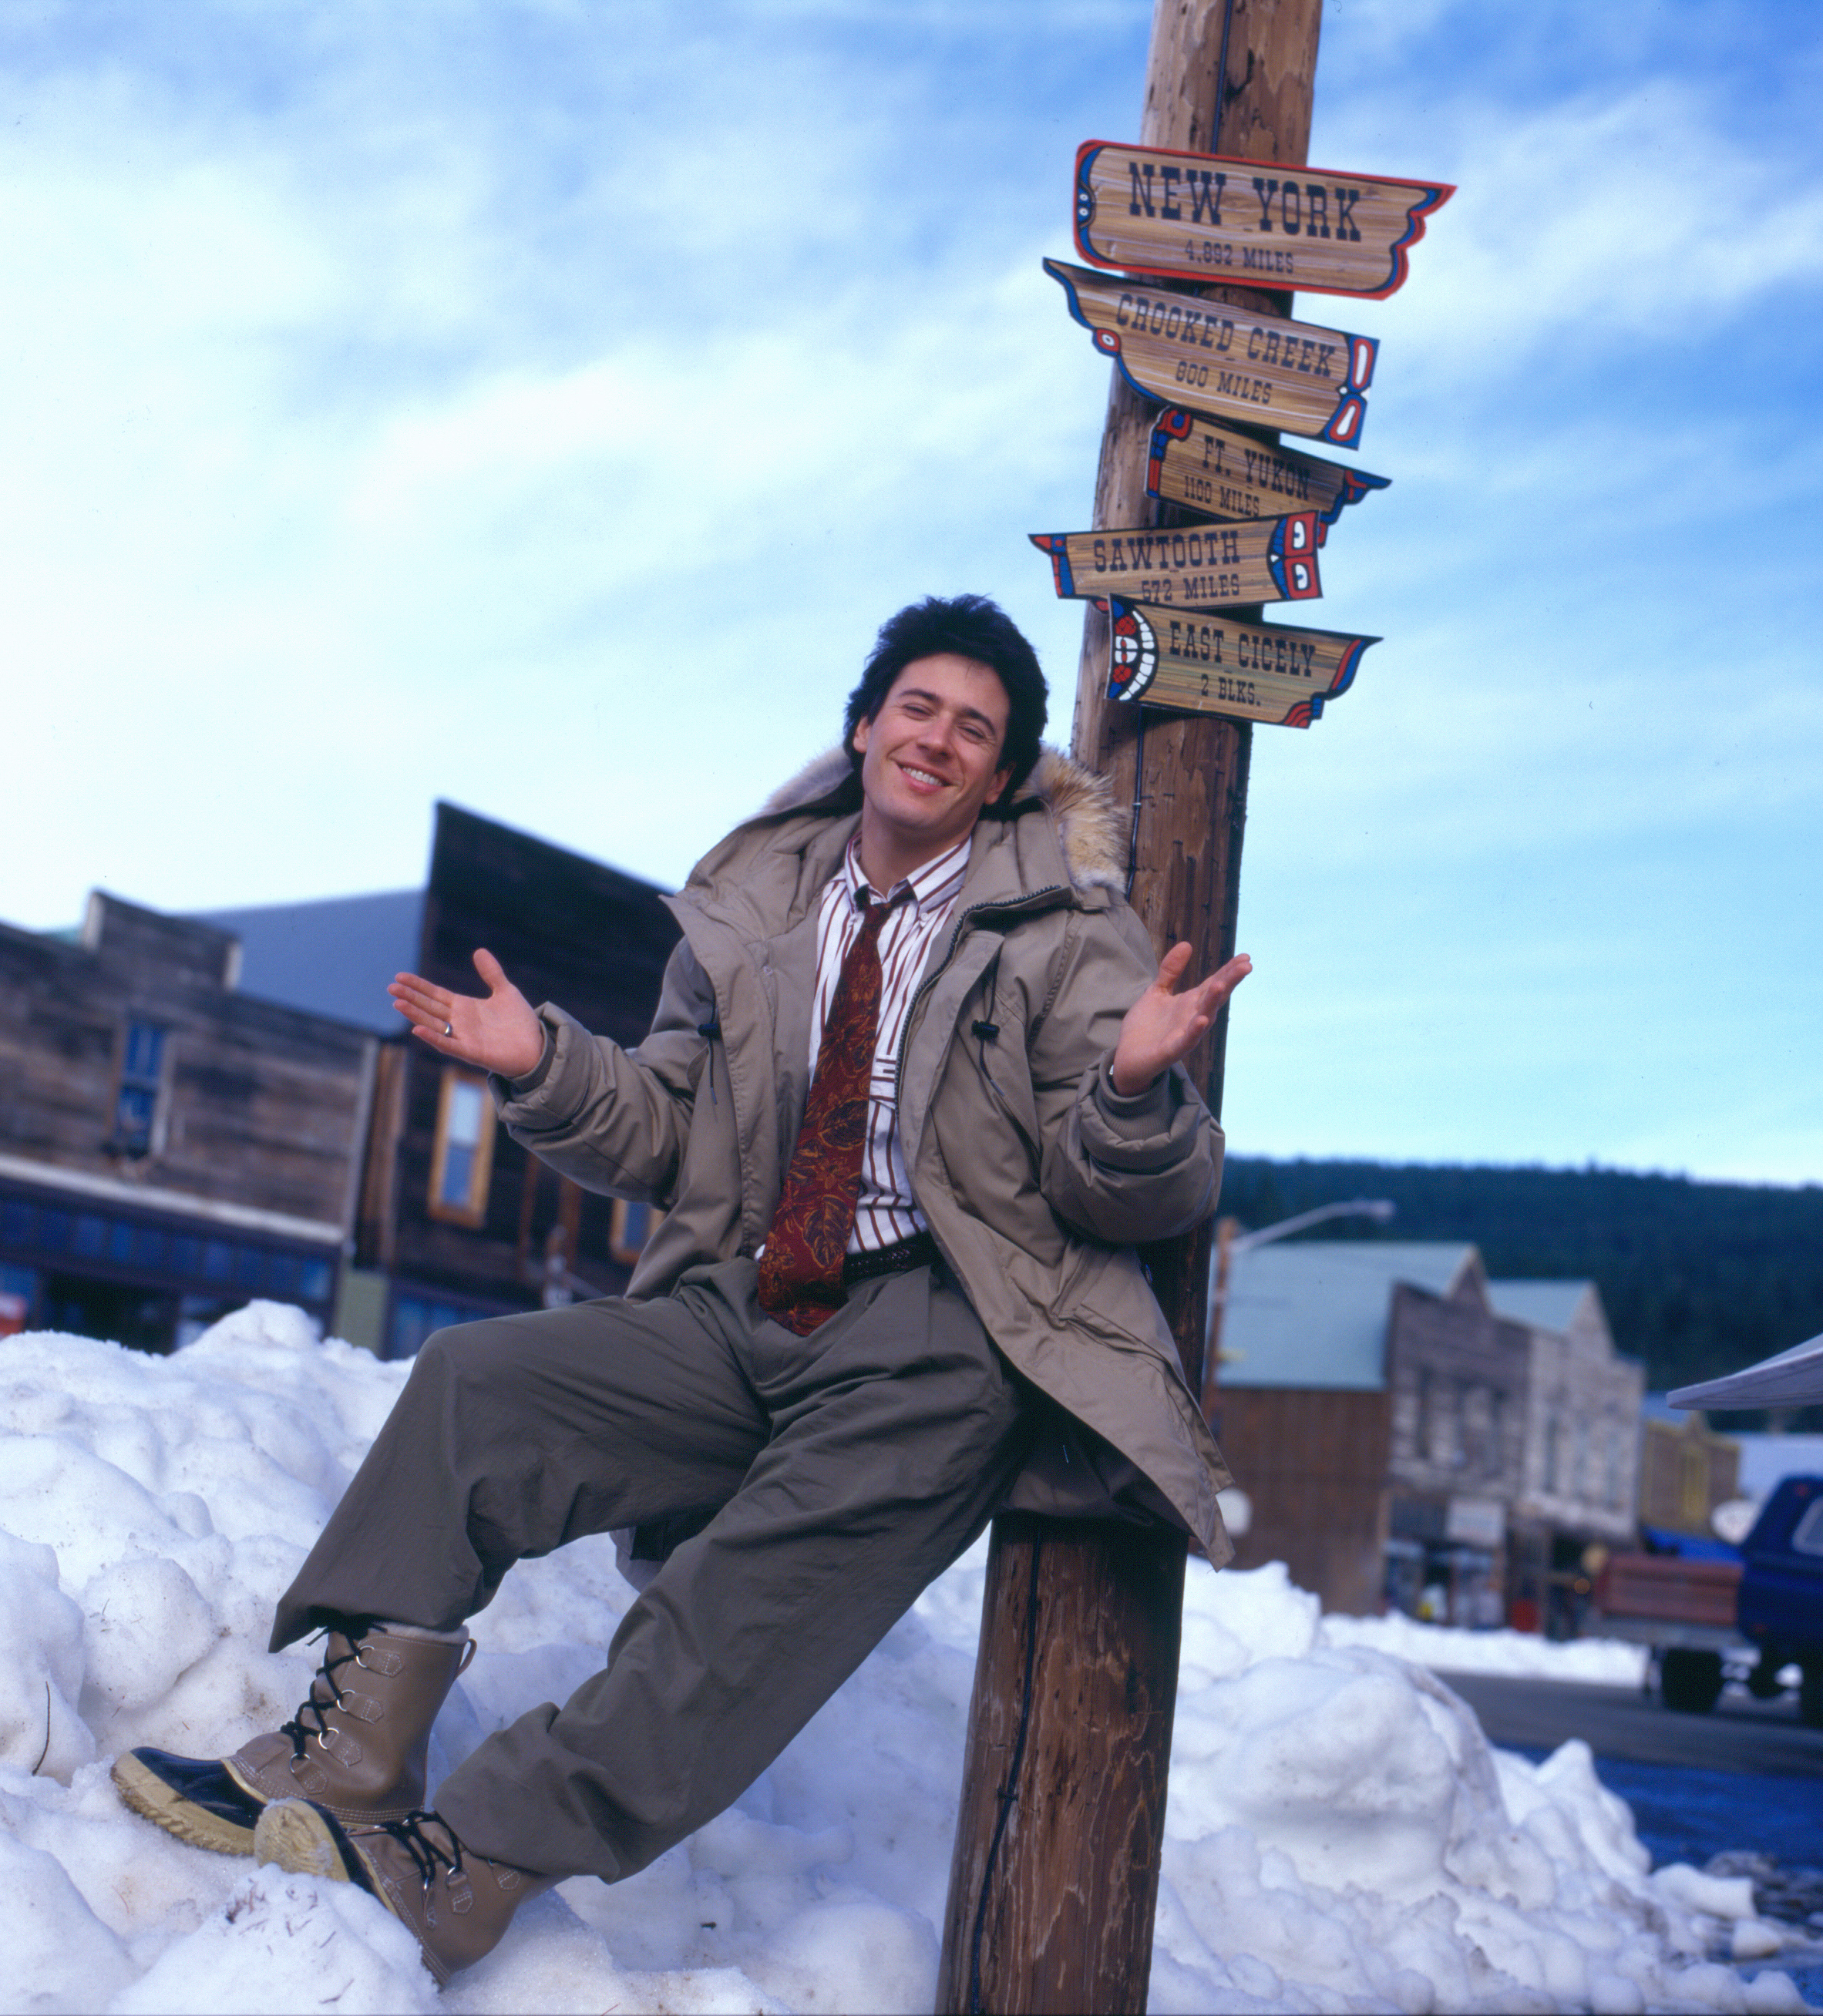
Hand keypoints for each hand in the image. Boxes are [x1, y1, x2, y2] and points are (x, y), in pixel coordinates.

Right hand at [387, 949, 546, 1079]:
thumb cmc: (520, 1023)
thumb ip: (491, 973)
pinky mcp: (473, 1052)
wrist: (537, 1048)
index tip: (400, 977)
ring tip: (397, 1003)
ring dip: (416, 1014)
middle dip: (411, 998)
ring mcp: (464, 1038)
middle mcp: (460, 1022)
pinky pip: (449, 1045)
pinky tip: (418, 1029)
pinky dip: (434, 1037)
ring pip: (434, 1025)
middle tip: (391, 988)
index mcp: (465, 1007)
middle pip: (430, 1007)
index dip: (418, 986)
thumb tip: (479, 951)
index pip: (436, 994)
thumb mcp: (506, 992)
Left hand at [1110, 944, 1251, 1095]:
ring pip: (1204, 1016)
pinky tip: (1202, 1020)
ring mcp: (1184, 1034)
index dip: (1228, 971)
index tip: (1245, 956)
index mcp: (1190, 1003)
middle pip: (1214, 997)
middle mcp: (1192, 1017)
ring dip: (1213, 1002)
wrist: (1128, 1057)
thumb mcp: (1157, 992)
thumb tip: (1186, 944)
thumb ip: (1170, 971)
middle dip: (1229, 981)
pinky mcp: (1172, 1050)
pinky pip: (1186, 1040)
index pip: (1213, 983)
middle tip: (1246, 965)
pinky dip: (1195, 1031)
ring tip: (1222, 985)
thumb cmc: (1146, 1026)